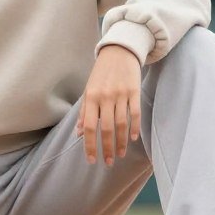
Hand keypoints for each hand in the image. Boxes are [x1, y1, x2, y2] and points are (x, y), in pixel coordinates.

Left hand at [75, 44, 141, 166]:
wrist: (119, 52)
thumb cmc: (101, 74)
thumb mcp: (88, 90)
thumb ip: (84, 112)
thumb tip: (79, 133)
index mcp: (91, 97)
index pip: (90, 127)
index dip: (90, 145)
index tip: (92, 160)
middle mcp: (105, 97)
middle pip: (107, 129)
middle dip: (107, 148)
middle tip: (109, 162)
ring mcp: (121, 94)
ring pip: (122, 124)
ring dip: (121, 142)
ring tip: (120, 154)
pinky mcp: (134, 91)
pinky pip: (135, 113)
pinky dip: (134, 127)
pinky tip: (133, 139)